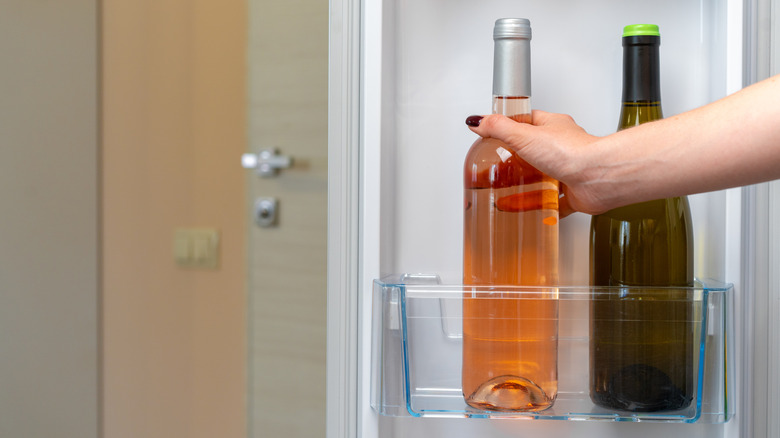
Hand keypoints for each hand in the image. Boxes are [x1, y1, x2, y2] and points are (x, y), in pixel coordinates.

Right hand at [466, 110, 607, 215]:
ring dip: (526, 185)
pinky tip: (531, 211)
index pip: (527, 122)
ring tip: (506, 193)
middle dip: (515, 161)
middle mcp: (562, 147)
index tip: (494, 134)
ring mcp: (568, 170)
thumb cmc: (571, 152)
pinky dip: (542, 207)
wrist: (599, 177)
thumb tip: (478, 122)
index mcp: (552, 126)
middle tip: (498, 169)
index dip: (510, 127)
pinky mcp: (574, 193)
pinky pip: (554, 201)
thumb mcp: (524, 135)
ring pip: (543, 177)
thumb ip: (498, 128)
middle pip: (533, 152)